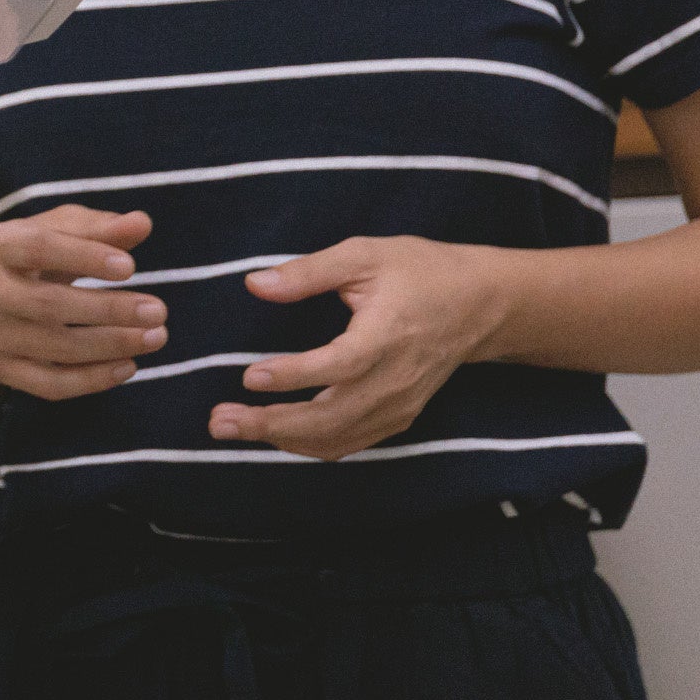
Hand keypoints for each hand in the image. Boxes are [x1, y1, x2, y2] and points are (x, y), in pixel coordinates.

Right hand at [0, 206, 167, 399]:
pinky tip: (129, 366)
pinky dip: (93, 380)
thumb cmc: (29, 256)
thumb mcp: (55, 230)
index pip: (40, 249)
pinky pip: (51, 384)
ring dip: (111, 345)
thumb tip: (142, 224)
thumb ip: (99, 227)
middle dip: (110, 310)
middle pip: (50, 305)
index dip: (85, 257)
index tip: (131, 266)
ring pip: (56, 348)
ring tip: (156, 336)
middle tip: (158, 310)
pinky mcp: (3, 370)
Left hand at [209, 237, 510, 459]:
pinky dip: (309, 444)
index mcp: (388, 336)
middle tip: (219, 421)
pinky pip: (350, 442)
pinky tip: (272, 434)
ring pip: (336, 437)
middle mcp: (395, 379)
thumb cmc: (419, 271)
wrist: (480, 305)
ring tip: (230, 428)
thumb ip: (308, 271)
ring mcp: (399, 405)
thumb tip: (254, 284)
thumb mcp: (365, 255)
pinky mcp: (399, 417)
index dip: (294, 376)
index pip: (338, 366)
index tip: (249, 376)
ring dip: (281, 439)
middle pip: (331, 416)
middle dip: (271, 424)